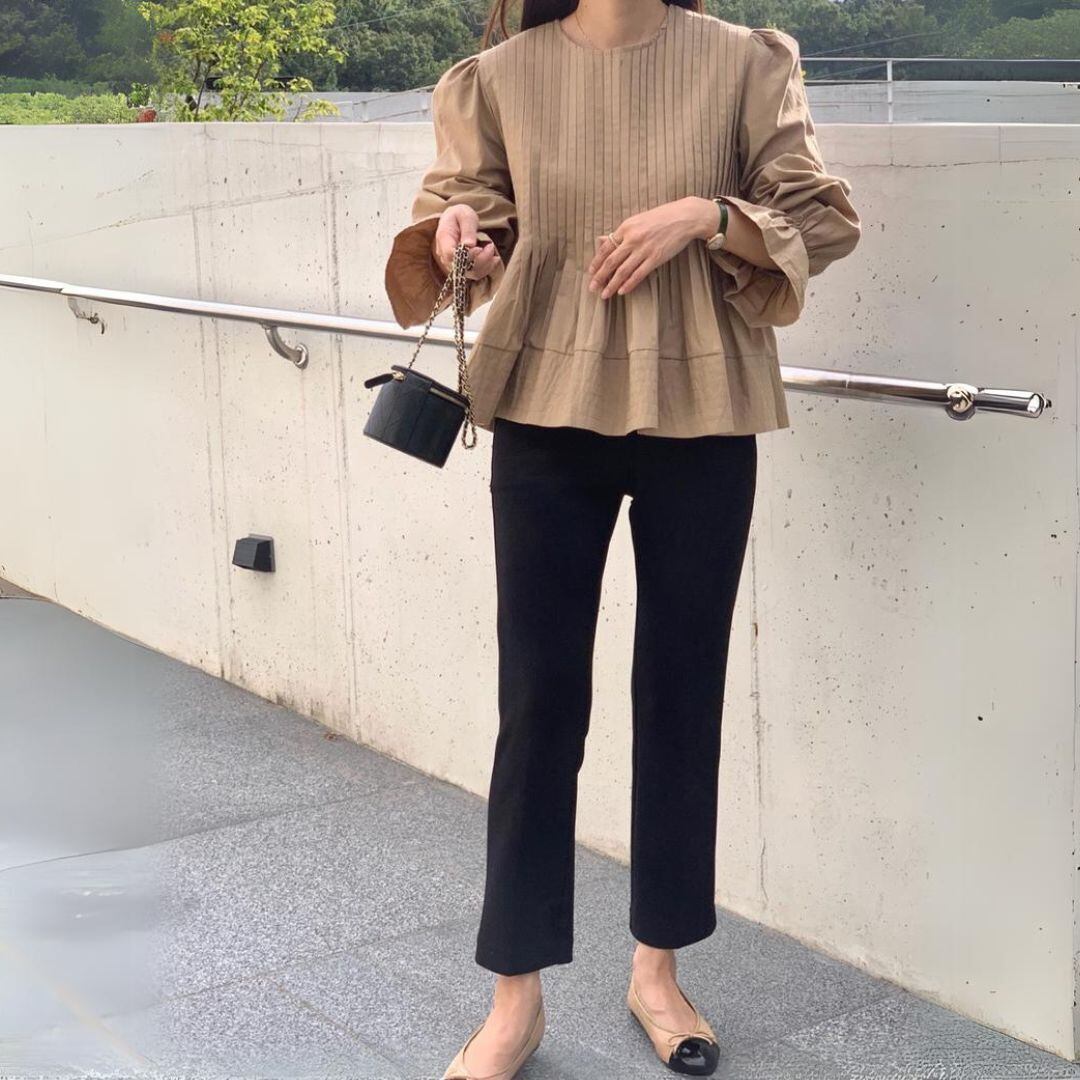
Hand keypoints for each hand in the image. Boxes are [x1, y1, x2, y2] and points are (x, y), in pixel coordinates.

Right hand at [433, 204, 503, 280]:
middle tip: (490, 246)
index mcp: (443, 239)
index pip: (451, 254)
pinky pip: (475, 274)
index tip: (479, 248)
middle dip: (479, 260)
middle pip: (461, 267)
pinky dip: (487, 268)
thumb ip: (467, 229)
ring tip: (492, 250)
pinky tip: (494, 259)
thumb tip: (469, 245)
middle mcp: (446, 255)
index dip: (466, 255)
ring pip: (470, 273)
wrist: (456, 221)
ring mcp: (453, 263)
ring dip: (485, 265)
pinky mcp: (463, 268)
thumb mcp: (465, 215)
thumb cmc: (460, 216)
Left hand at [588, 197, 720, 298]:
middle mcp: (632, 238)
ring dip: (611, 285)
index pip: (606, 248)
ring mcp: (644, 249)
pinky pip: (638, 274)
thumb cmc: (662, 217)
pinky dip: (629, 284)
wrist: (685, 216)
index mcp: (626, 227)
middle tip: (591, 288)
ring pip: (622, 271)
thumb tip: (605, 241)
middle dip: (599, 276)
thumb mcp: (638, 220)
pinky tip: (621, 292)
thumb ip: (623, 232)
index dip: (596, 262)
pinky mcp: (656, 258)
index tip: (590, 272)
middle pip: (610, 261)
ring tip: (604, 294)